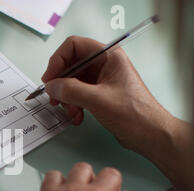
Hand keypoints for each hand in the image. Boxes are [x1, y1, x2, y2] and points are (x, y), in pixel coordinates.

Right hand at [43, 36, 193, 190]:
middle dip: (60, 83)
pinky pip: (78, 94)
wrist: (149, 134)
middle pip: (71, 65)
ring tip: (70, 112)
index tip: (49, 79)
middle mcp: (104, 64)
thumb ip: (70, 91)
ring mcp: (102, 79)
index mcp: (108, 56)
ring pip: (72, 82)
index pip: (74, 46)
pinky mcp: (100, 94)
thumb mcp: (97, 100)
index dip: (58, 61)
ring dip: (67, 98)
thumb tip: (51, 86)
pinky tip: (77, 117)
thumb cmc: (133, 114)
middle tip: (54, 98)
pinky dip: (73, 105)